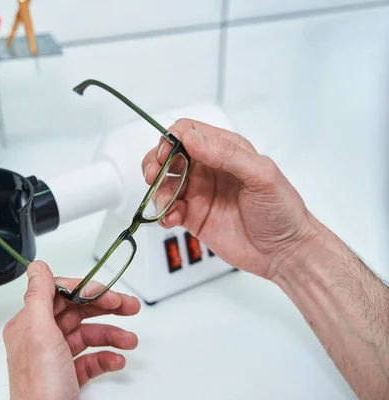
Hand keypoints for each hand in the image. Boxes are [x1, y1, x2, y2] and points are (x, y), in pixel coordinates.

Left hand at [3, 261, 140, 399]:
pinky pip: (90, 360)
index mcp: (29, 325)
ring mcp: (54, 359)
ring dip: (111, 334)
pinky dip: (106, 358)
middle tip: (128, 306)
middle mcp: (39, 340)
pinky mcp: (66, 378)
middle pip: (76, 312)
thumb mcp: (40, 335)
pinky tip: (117, 360)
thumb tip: (38, 265)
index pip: (58, 293)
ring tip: (129, 340)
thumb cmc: (40, 390)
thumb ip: (40, 296)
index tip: (106, 292)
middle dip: (105, 308)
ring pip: (86, 335)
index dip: (85, 290)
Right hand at [141, 118, 317, 278]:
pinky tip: (171, 219)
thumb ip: (226, 154)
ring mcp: (199, 193)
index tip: (167, 153)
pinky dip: (163, 214)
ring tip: (166, 204)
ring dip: (157, 191)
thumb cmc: (282, 210)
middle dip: (155, 163)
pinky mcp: (193, 217)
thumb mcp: (261, 175)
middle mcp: (208, 169)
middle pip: (168, 155)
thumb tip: (191, 138)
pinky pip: (168, 210)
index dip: (172, 139)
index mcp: (225, 151)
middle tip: (153, 176)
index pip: (189, 132)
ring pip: (164, 183)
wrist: (285, 252)